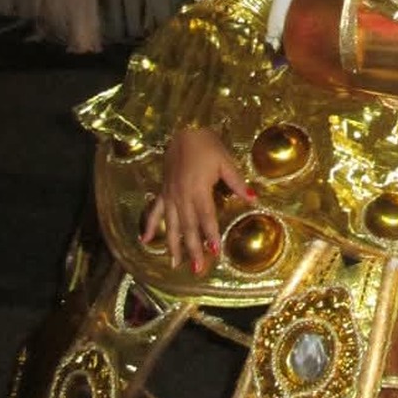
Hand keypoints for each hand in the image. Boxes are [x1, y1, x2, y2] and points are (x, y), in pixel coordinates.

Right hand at [140, 127, 251, 272]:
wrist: (183, 128)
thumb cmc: (207, 144)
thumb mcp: (226, 161)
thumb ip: (237, 182)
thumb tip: (253, 198)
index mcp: (198, 190)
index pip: (206, 218)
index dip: (211, 235)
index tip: (214, 252)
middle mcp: (181, 196)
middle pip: (188, 227)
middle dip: (193, 249)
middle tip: (197, 269)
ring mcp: (169, 195)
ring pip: (172, 225)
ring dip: (174, 245)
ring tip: (175, 264)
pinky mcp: (163, 190)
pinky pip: (154, 211)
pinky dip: (150, 226)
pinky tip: (145, 240)